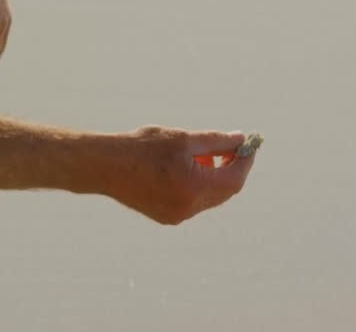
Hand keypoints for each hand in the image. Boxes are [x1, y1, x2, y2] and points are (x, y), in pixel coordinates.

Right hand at [109, 126, 255, 224]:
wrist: (106, 166)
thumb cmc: (142, 147)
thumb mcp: (182, 138)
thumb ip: (216, 140)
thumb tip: (240, 140)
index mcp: (194, 186)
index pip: (234, 179)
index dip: (245, 161)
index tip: (249, 145)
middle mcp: (188, 207)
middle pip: (225, 191)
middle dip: (231, 169)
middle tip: (232, 148)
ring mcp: (177, 216)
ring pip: (210, 198)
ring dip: (214, 178)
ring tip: (203, 155)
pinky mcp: (167, 218)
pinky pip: (194, 204)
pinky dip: (198, 187)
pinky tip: (186, 169)